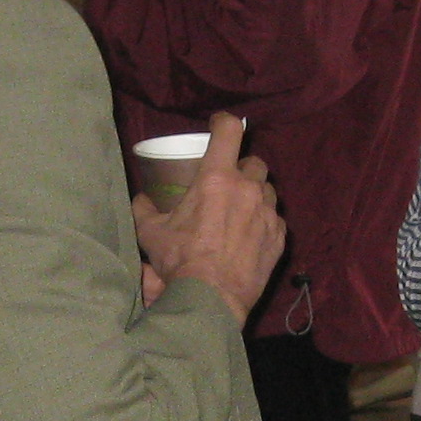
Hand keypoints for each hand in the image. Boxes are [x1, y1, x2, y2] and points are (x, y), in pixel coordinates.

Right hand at [128, 110, 284, 321]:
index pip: (230, 130)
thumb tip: (141, 199)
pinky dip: (264, 221)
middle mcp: (247, 189)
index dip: (224, 122)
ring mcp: (267, 213)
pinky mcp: (279, 236)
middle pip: (254, 161)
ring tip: (240, 211)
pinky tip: (250, 235)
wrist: (211, 298)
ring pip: (268, 190)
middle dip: (242, 167)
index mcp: (217, 178)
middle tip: (228, 182)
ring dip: (255, 194)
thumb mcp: (151, 232)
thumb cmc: (180, 261)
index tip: (217, 125)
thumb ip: (144, 210)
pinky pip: (275, 219)